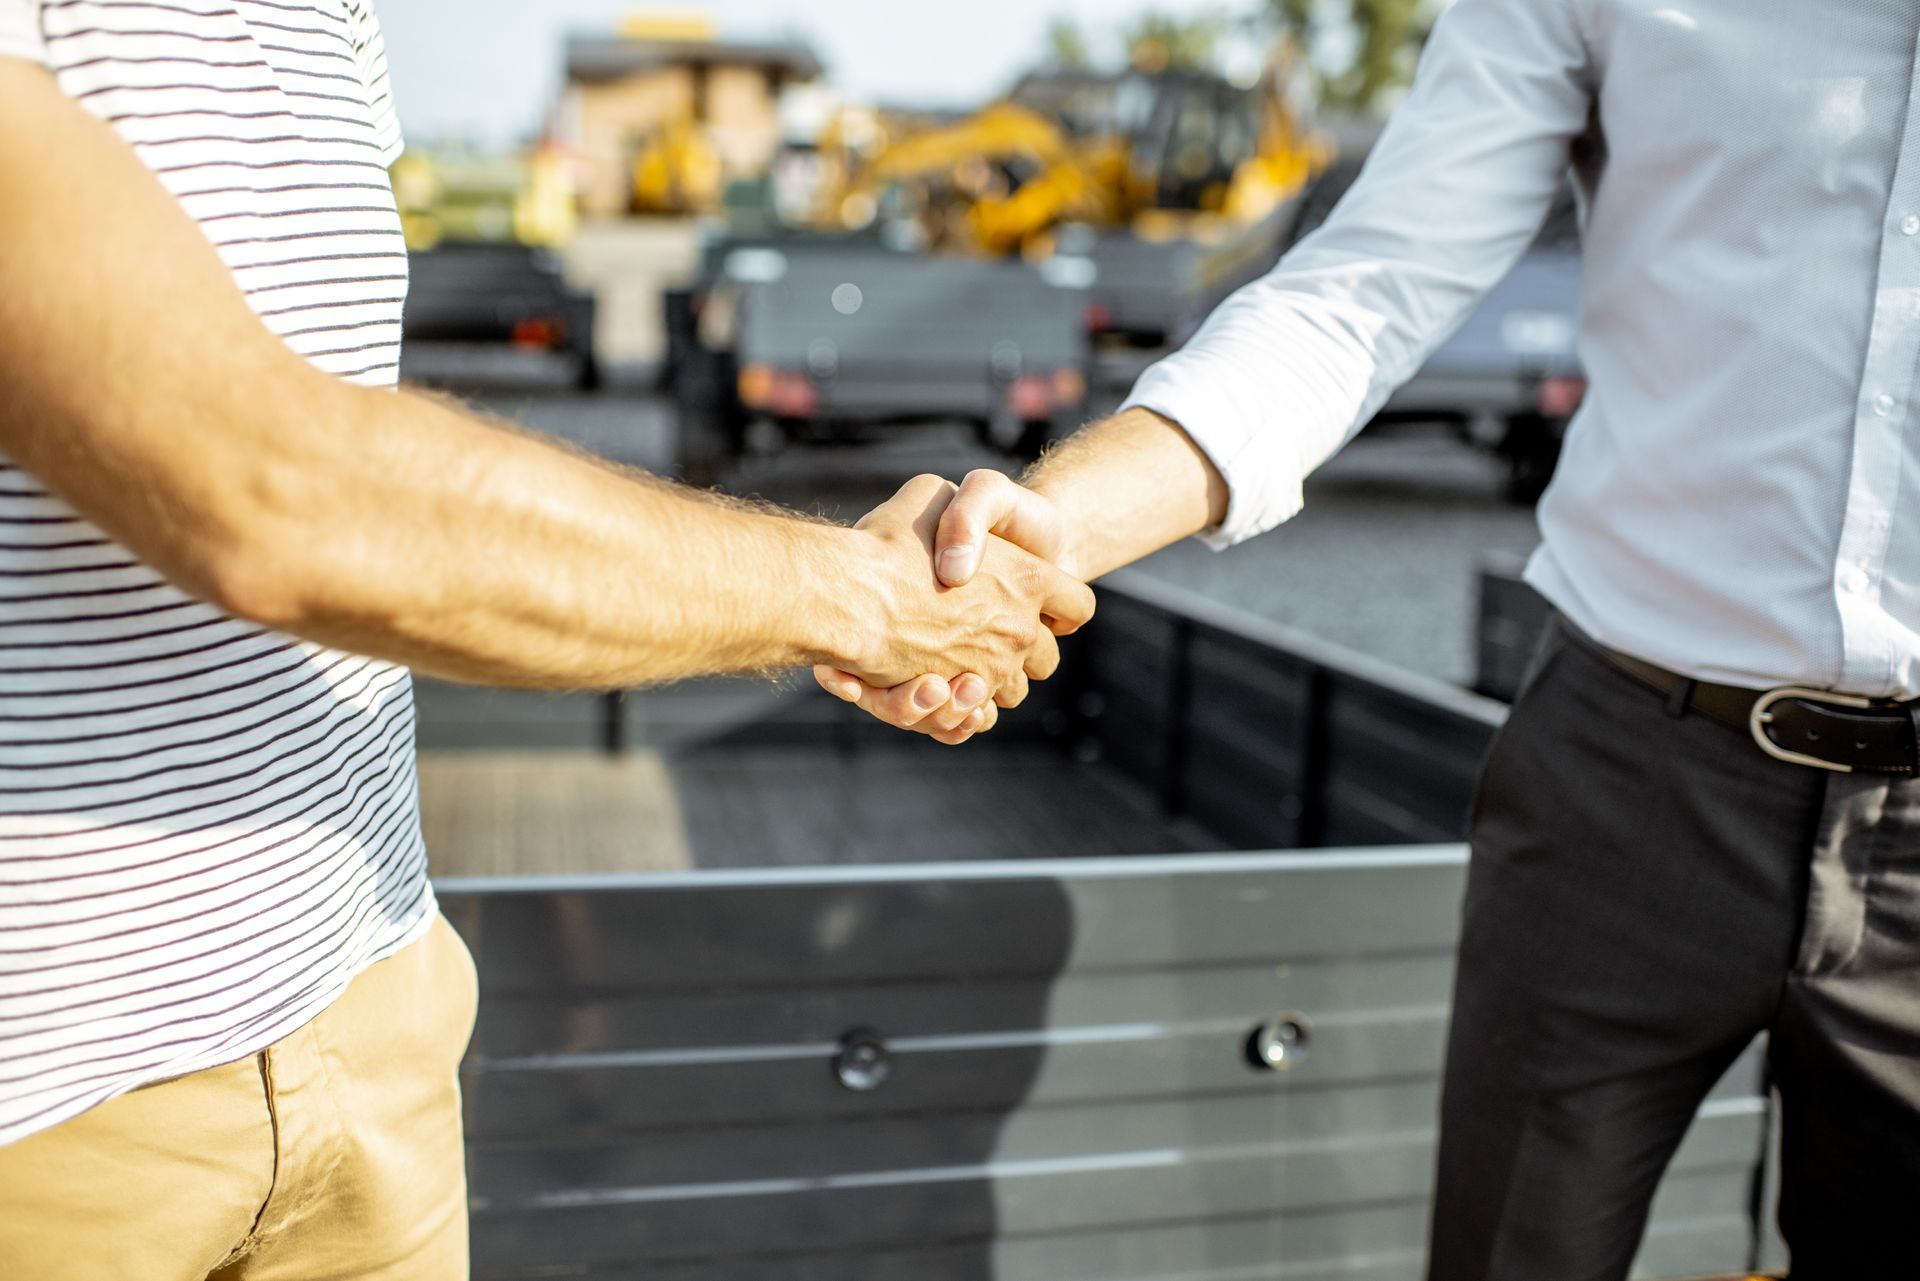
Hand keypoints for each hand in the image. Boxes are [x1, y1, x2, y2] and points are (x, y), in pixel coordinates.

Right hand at [817, 469, 1080, 743]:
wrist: (844, 596)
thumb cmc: (886, 542)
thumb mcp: (931, 493)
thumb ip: (960, 513)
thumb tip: (962, 537)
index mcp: (1028, 579)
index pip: (1077, 604)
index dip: (1060, 603)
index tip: (1039, 601)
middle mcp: (1019, 631)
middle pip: (1046, 657)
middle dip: (1023, 648)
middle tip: (984, 630)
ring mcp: (991, 671)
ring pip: (1012, 690)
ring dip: (989, 682)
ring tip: (953, 662)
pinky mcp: (956, 702)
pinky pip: (975, 718)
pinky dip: (962, 712)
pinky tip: (937, 687)